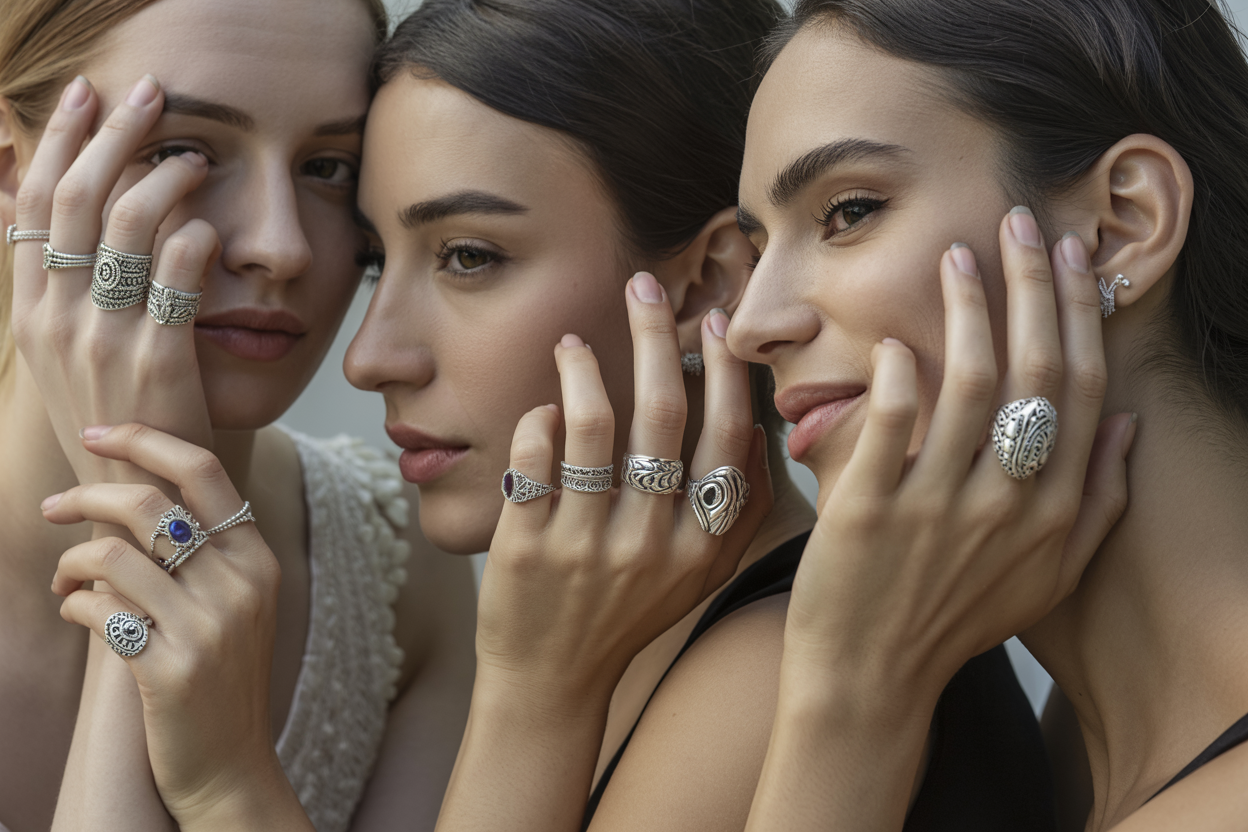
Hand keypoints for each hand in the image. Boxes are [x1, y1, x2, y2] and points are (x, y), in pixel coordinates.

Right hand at [11, 75, 218, 486]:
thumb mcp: (62, 347)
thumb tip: (25, 188)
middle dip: (115, 135)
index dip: (62, 141)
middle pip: (80, 202)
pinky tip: (209, 224)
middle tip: (149, 93)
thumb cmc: (112, 411)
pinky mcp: (158, 362)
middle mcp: (58, 321)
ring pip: (130, 229)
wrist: (137, 494)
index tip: (85, 94)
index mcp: (31, 313)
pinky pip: (180, 278)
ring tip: (194, 158)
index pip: (37, 204)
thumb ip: (53, 275)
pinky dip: (196, 238)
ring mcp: (106, 341)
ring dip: (165, 178)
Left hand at [45, 423, 304, 829]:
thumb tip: (131, 494)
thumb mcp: (235, 605)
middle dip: (85, 493)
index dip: (144, 439)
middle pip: (149, 502)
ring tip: (64, 581)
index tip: (97, 433)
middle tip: (53, 506)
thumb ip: (204, 551)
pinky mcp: (171, 668)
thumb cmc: (221, 678)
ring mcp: (209, 626)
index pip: (203, 470)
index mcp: (258, 559)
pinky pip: (98, 610)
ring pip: (112, 554)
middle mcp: (240, 584)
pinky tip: (78, 615)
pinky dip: (73, 606)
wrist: (231, 763)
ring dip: (70, 561)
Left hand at [476, 272, 772, 707]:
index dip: (725, 369)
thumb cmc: (627, 615)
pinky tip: (543, 412)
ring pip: (593, 425)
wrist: (553, 681)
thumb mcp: (700, 576)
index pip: (729, 438)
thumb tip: (761, 432)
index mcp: (702, 544)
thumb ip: (738, 514)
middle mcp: (651, 543)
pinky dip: (538, 419)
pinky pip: (534, 456)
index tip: (714, 318)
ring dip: (585, 367)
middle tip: (643, 284)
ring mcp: (587, 545)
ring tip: (573, 343)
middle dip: (657, 333)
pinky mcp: (528, 547)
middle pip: (665, 414)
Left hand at [787, 211, 1131, 701]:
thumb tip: (1125, 423)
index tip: (1069, 254)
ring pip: (968, 385)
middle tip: (1019, 221)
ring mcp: (938, 507)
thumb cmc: (953, 620)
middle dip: (1033, 286)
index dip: (1076, 311)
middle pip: (1033, 371)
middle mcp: (1007, 502)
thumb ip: (1096, 501)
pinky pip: (891, 427)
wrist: (870, 678)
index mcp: (1053, 509)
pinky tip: (896, 341)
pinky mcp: (871, 513)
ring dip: (968, 310)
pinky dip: (897, 377)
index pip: (1078, 386)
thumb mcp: (1048, 575)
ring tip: (959, 255)